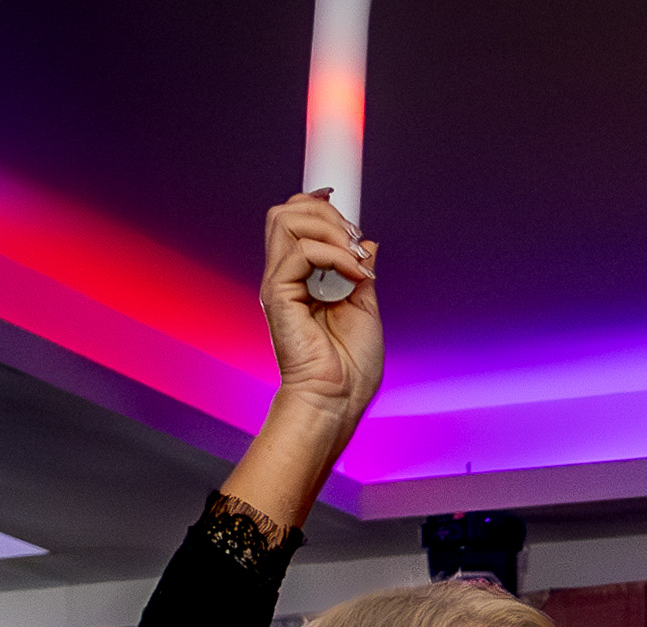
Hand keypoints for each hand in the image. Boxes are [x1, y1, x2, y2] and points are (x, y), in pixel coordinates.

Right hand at [261, 193, 379, 416]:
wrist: (338, 399)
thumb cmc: (350, 368)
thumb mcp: (365, 307)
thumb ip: (360, 271)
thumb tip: (368, 243)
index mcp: (304, 278)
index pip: (296, 221)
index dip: (320, 207)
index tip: (353, 224)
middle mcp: (287, 276)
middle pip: (287, 212)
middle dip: (327, 214)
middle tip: (356, 243)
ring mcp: (280, 283)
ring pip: (286, 220)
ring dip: (330, 230)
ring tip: (355, 258)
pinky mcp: (278, 294)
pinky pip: (300, 252)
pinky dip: (333, 255)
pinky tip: (354, 276)